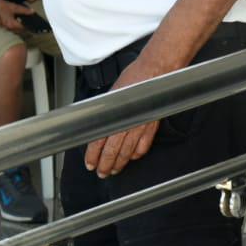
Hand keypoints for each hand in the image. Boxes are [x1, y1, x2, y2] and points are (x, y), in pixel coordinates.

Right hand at [0, 0, 33, 33]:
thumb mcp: (13, 6)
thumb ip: (23, 10)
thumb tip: (32, 12)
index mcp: (12, 25)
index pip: (24, 28)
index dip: (29, 25)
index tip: (33, 22)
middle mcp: (8, 28)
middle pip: (19, 29)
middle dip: (23, 25)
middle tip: (28, 19)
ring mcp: (3, 26)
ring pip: (14, 28)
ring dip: (18, 24)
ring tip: (21, 17)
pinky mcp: (0, 24)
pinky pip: (9, 25)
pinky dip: (12, 22)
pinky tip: (13, 16)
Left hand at [84, 54, 171, 177]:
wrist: (156, 73)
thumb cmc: (133, 79)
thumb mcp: (111, 94)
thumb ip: (104, 111)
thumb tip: (95, 123)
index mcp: (113, 115)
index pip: (98, 141)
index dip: (93, 155)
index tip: (90, 163)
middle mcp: (126, 124)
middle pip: (112, 151)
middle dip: (105, 164)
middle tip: (101, 173)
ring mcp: (140, 127)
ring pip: (127, 152)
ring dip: (119, 163)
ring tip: (114, 170)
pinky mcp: (152, 127)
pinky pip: (143, 146)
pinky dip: (137, 154)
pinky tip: (132, 158)